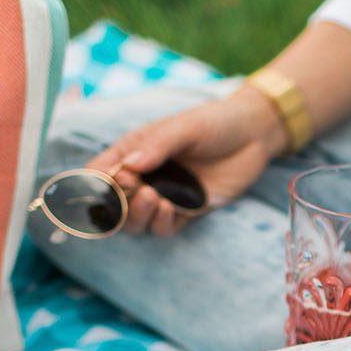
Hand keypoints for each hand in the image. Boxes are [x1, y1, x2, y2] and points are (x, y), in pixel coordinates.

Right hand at [88, 82, 288, 236]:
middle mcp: (144, 177)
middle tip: (139, 190)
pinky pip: (164, 228)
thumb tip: (129, 166)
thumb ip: (158, 145)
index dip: (96, 184)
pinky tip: (169, 209)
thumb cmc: (215, 122)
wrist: (254, 135)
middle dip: (119, 204)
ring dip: (139, 216)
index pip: (99, 173)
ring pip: (137, 221)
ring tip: (154, 198)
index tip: (111, 182)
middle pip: (114, 205)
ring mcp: (164, 196)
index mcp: (133, 152)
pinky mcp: (186, 211)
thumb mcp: (185, 127)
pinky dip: (161, 224)